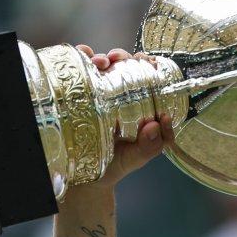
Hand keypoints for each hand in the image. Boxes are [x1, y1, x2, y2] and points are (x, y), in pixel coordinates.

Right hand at [71, 44, 174, 193]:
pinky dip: (81, 57)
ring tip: (102, 62)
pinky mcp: (78, 94)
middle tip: (120, 61)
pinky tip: (84, 57)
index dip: (151, 66)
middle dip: (124, 57)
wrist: (85, 179)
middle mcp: (119, 96)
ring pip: (102, 65)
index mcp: (140, 106)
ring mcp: (98, 94)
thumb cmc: (116, 165)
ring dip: (103, 57)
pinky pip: (79, 71)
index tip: (151, 63)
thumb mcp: (137, 158)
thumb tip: (158, 124)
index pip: (148, 79)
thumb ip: (151, 145)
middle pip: (124, 66)